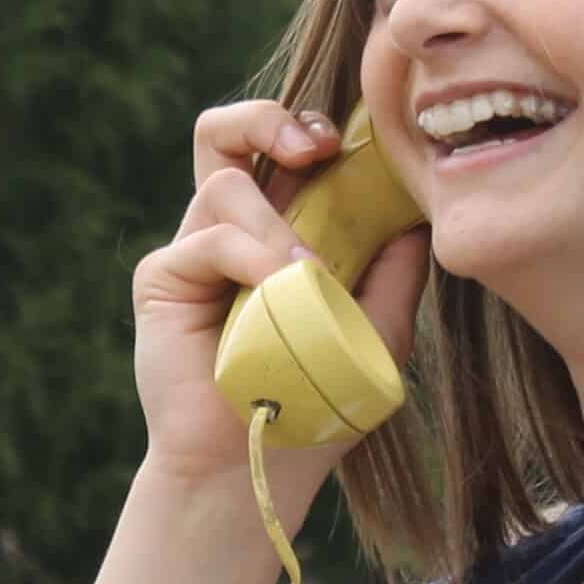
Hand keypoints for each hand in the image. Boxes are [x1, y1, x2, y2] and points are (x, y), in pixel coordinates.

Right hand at [132, 101, 431, 506]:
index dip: (306, 129)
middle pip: (229, 135)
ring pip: (228, 183)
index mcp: (280, 234)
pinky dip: (252, 257)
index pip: (282, 154)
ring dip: (276, 222)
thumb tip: (419, 213)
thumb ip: (395, 274)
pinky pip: (210, 237)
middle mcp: (233, 233)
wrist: (256, 465)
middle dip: (269, 119)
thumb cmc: (317, 405)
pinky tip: (279, 293)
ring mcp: (195, 252)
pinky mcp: (164, 277)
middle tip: (313, 148)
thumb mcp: (376, 333)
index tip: (346, 146)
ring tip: (307, 278)